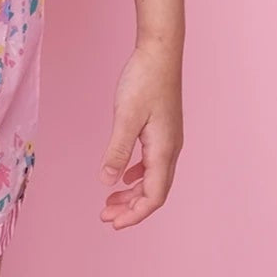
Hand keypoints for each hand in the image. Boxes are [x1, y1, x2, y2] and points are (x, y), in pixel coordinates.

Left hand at [98, 39, 183, 228]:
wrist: (160, 52)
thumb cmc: (143, 81)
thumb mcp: (125, 117)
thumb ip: (117, 151)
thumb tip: (107, 182)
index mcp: (163, 150)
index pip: (153, 196)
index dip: (134, 214)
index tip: (113, 224)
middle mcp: (171, 149)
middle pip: (154, 191)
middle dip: (131, 208)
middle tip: (105, 216)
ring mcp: (168, 139)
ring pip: (153, 177)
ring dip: (132, 193)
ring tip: (110, 201)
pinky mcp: (162, 129)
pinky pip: (152, 162)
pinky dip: (137, 174)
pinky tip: (123, 175)